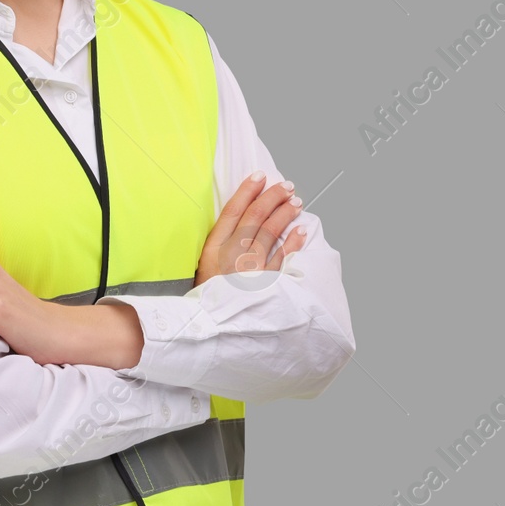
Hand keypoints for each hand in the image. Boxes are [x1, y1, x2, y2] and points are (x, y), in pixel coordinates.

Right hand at [195, 172, 308, 286]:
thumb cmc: (208, 296)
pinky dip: (292, 243)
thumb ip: (221, 244)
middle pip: (254, 218)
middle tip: (285, 186)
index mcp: (213, 249)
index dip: (247, 191)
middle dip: (271, 197)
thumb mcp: (204, 266)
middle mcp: (231, 256)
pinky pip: (282, 260)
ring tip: (296, 202)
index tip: (260, 176)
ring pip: (270, 234)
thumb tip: (243, 218)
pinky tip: (300, 230)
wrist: (209, 329)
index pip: (233, 212)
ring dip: (285, 214)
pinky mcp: (264, 286)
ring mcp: (249, 271)